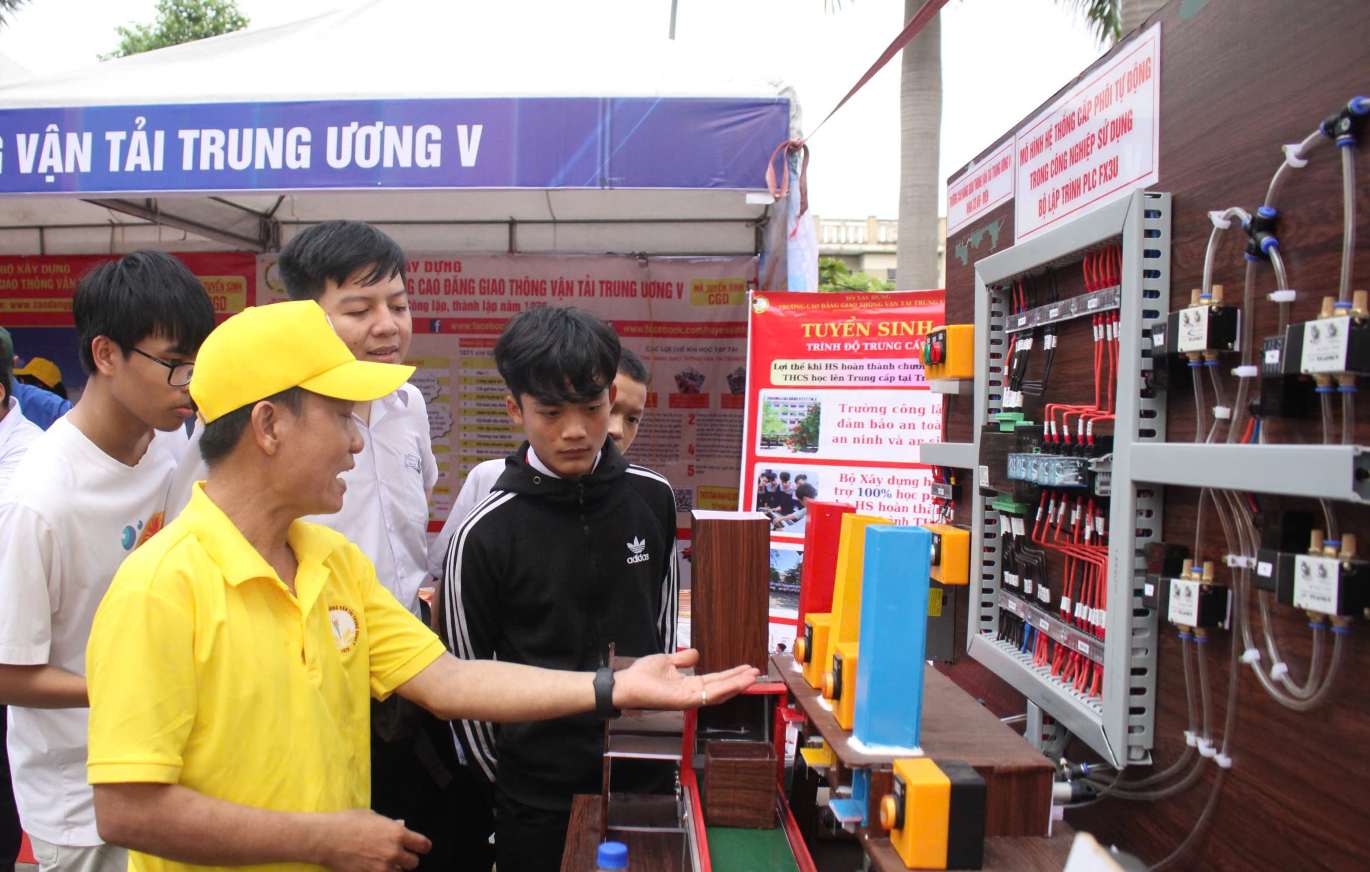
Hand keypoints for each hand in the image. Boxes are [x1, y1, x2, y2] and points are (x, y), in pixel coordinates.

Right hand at [319, 809, 430, 871]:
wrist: (325, 838)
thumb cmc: (346, 823)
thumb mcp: (372, 816)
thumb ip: (389, 824)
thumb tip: (400, 826)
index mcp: (397, 833)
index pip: (423, 845)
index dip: (422, 847)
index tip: (420, 848)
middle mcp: (393, 851)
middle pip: (414, 863)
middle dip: (408, 860)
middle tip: (400, 856)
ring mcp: (381, 867)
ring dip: (395, 869)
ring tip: (386, 863)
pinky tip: (375, 868)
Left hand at [612, 649, 759, 710]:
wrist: (627, 684)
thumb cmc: (642, 675)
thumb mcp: (667, 661)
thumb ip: (683, 659)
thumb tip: (696, 653)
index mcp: (689, 685)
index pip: (715, 681)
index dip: (731, 675)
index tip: (746, 668)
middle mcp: (692, 694)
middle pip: (721, 687)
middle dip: (739, 680)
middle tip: (756, 673)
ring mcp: (690, 699)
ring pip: (720, 692)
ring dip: (737, 684)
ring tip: (753, 676)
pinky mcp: (686, 700)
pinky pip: (710, 695)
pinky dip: (726, 688)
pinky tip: (738, 682)